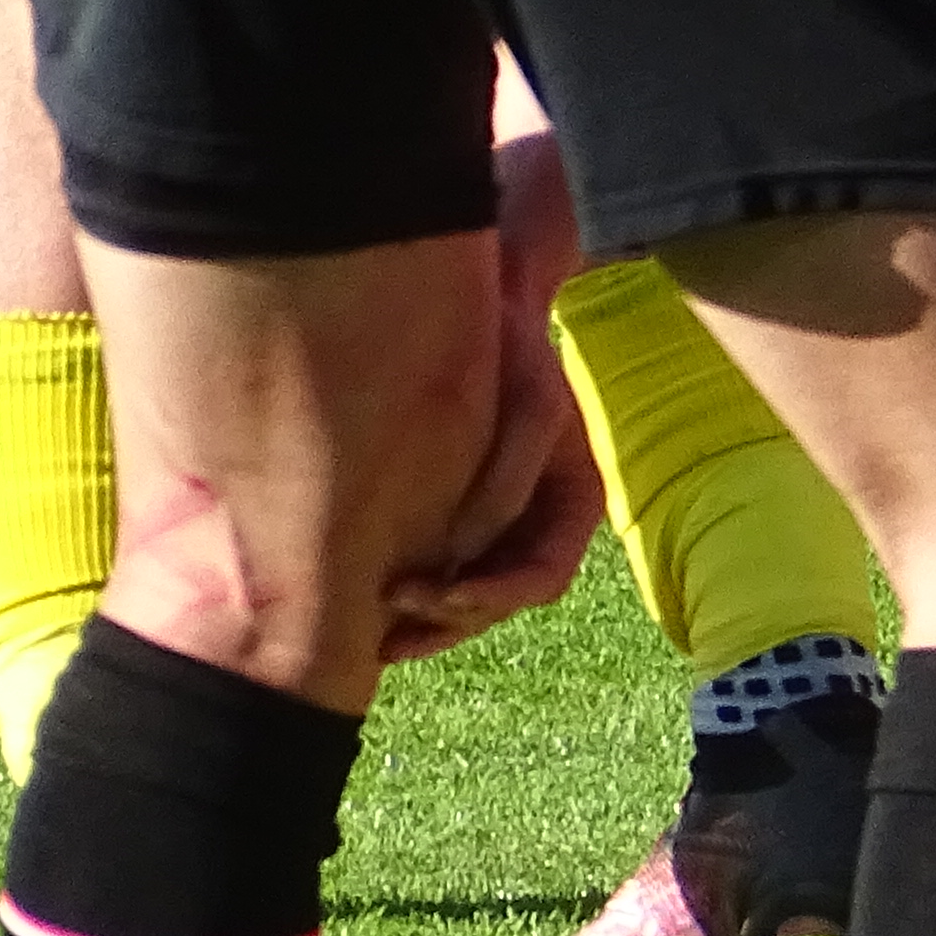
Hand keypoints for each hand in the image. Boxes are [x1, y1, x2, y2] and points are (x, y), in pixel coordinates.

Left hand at [376, 262, 602, 659]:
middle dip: (448, 622)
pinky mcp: (455, 508)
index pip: (541, 576)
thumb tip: (459, 555)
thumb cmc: (516, 344)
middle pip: (498, 599)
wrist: (484, 300)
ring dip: (425, 622)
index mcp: (572, 500)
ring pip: (466, 595)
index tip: (433, 596)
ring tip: (371, 636)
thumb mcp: (530, 406)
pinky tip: (364, 598)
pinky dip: (410, 589)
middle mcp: (536, 519)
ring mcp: (498, 518)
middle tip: (388, 632)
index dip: (490, 597)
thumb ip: (505, 485)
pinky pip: (439, 567)